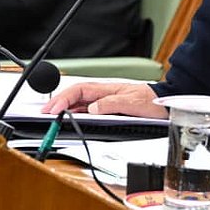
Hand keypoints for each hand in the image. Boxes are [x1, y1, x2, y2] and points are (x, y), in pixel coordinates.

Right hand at [43, 81, 164, 118]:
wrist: (165, 103)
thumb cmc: (151, 100)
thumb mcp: (132, 102)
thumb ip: (111, 104)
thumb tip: (92, 109)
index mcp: (106, 89)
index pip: (78, 91)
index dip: (63, 99)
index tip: (52, 109)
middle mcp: (103, 94)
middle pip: (74, 96)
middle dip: (57, 103)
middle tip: (44, 114)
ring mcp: (105, 101)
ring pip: (79, 103)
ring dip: (64, 109)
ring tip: (52, 117)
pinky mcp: (109, 109)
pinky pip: (87, 111)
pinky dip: (75, 114)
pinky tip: (70, 120)